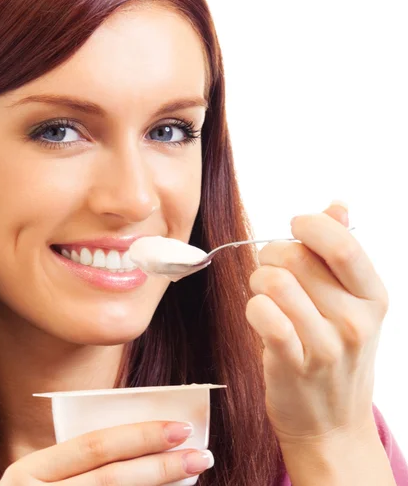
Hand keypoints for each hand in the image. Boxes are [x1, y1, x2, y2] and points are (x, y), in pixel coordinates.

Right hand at [0, 420, 213, 484]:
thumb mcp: (38, 482)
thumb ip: (75, 466)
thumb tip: (143, 448)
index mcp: (28, 472)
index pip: (94, 445)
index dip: (140, 435)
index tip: (181, 427)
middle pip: (111, 479)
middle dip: (161, 465)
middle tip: (201, 454)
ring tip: (192, 477)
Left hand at [245, 201, 387, 447]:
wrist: (331, 424)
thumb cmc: (336, 353)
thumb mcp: (353, 303)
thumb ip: (341, 253)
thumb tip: (338, 204)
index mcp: (373, 296)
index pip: (340, 242)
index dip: (308, 224)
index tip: (294, 227)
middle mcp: (356, 320)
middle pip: (295, 256)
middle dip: (271, 255)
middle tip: (272, 271)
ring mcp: (326, 346)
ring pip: (274, 281)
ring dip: (258, 281)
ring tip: (266, 296)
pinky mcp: (293, 364)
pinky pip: (263, 315)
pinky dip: (254, 307)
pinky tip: (260, 317)